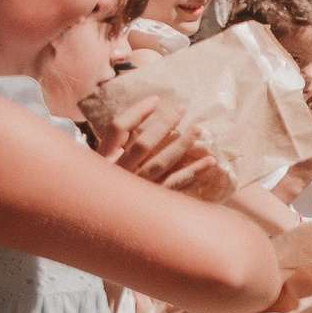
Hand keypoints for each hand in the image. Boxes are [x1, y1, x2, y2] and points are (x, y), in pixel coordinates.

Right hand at [97, 95, 228, 200]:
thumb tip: (148, 109)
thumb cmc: (107, 178)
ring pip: (160, 163)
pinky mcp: (150, 199)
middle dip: (164, 125)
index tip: (157, 99)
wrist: (100, 213)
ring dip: (181, 146)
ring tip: (198, 130)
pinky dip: (192, 172)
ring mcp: (135, 186)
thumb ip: (120, 140)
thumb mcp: (104, 158)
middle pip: (143, 144)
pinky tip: (210, 161)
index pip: (118, 128)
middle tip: (182, 109)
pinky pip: (174, 183)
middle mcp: (118, 171)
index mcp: (103, 156)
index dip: (137, 112)